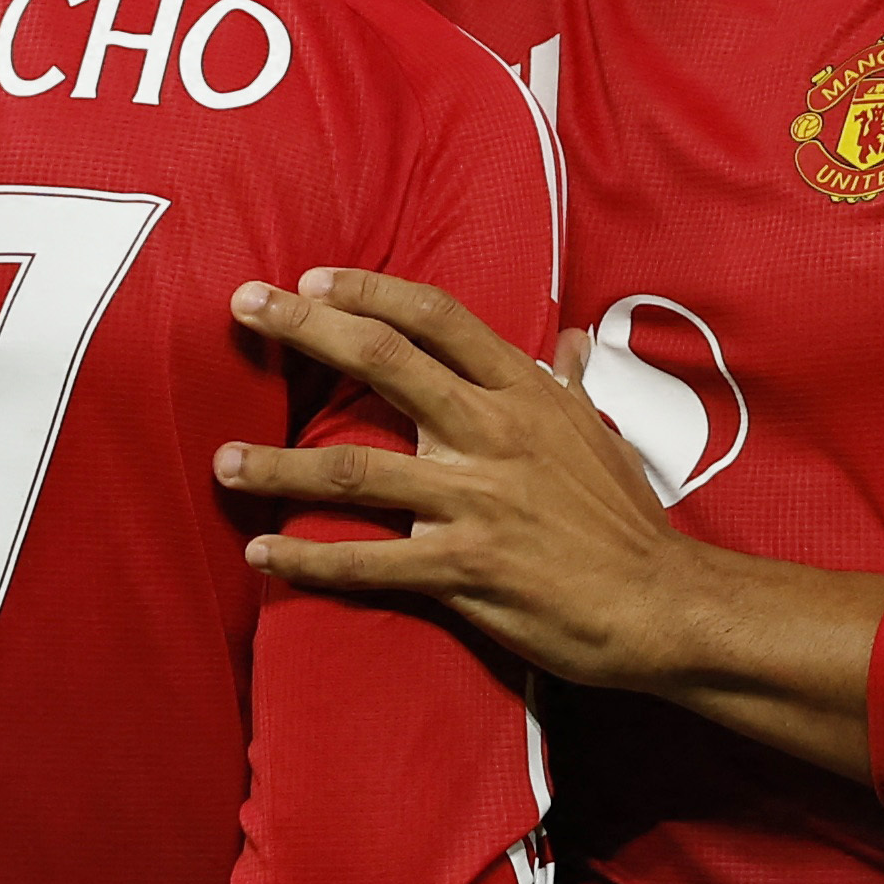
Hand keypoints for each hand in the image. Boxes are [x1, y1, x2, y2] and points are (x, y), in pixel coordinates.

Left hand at [216, 271, 689, 685]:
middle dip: (304, 330)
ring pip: (354, 469)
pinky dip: (308, 558)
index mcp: (525, 393)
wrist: (660, 603)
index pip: (436, 318)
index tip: (312, 280)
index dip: (369, 291)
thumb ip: (573, 383)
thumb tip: (571, 339)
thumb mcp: (603, 434)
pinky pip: (368, 563)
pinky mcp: (465, 569)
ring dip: (277, 465)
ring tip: (223, 462)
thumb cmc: (626, 519)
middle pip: (383, 361)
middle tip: (243, 308)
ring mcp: (476, 500)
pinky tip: (263, 553)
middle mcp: (493, 432)